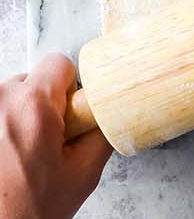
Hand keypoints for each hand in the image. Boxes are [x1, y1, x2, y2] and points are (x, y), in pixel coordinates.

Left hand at [0, 56, 111, 217]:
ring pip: (12, 97)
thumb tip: (109, 110)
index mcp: (33, 106)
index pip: (60, 64)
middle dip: (43, 107)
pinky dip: (4, 128)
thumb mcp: (83, 174)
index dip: (70, 91)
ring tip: (22, 155)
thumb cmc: (25, 213)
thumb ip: (102, 132)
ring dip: (20, 118)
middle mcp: (1, 100)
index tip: (68, 116)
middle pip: (33, 81)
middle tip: (45, 144)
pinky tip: (6, 157)